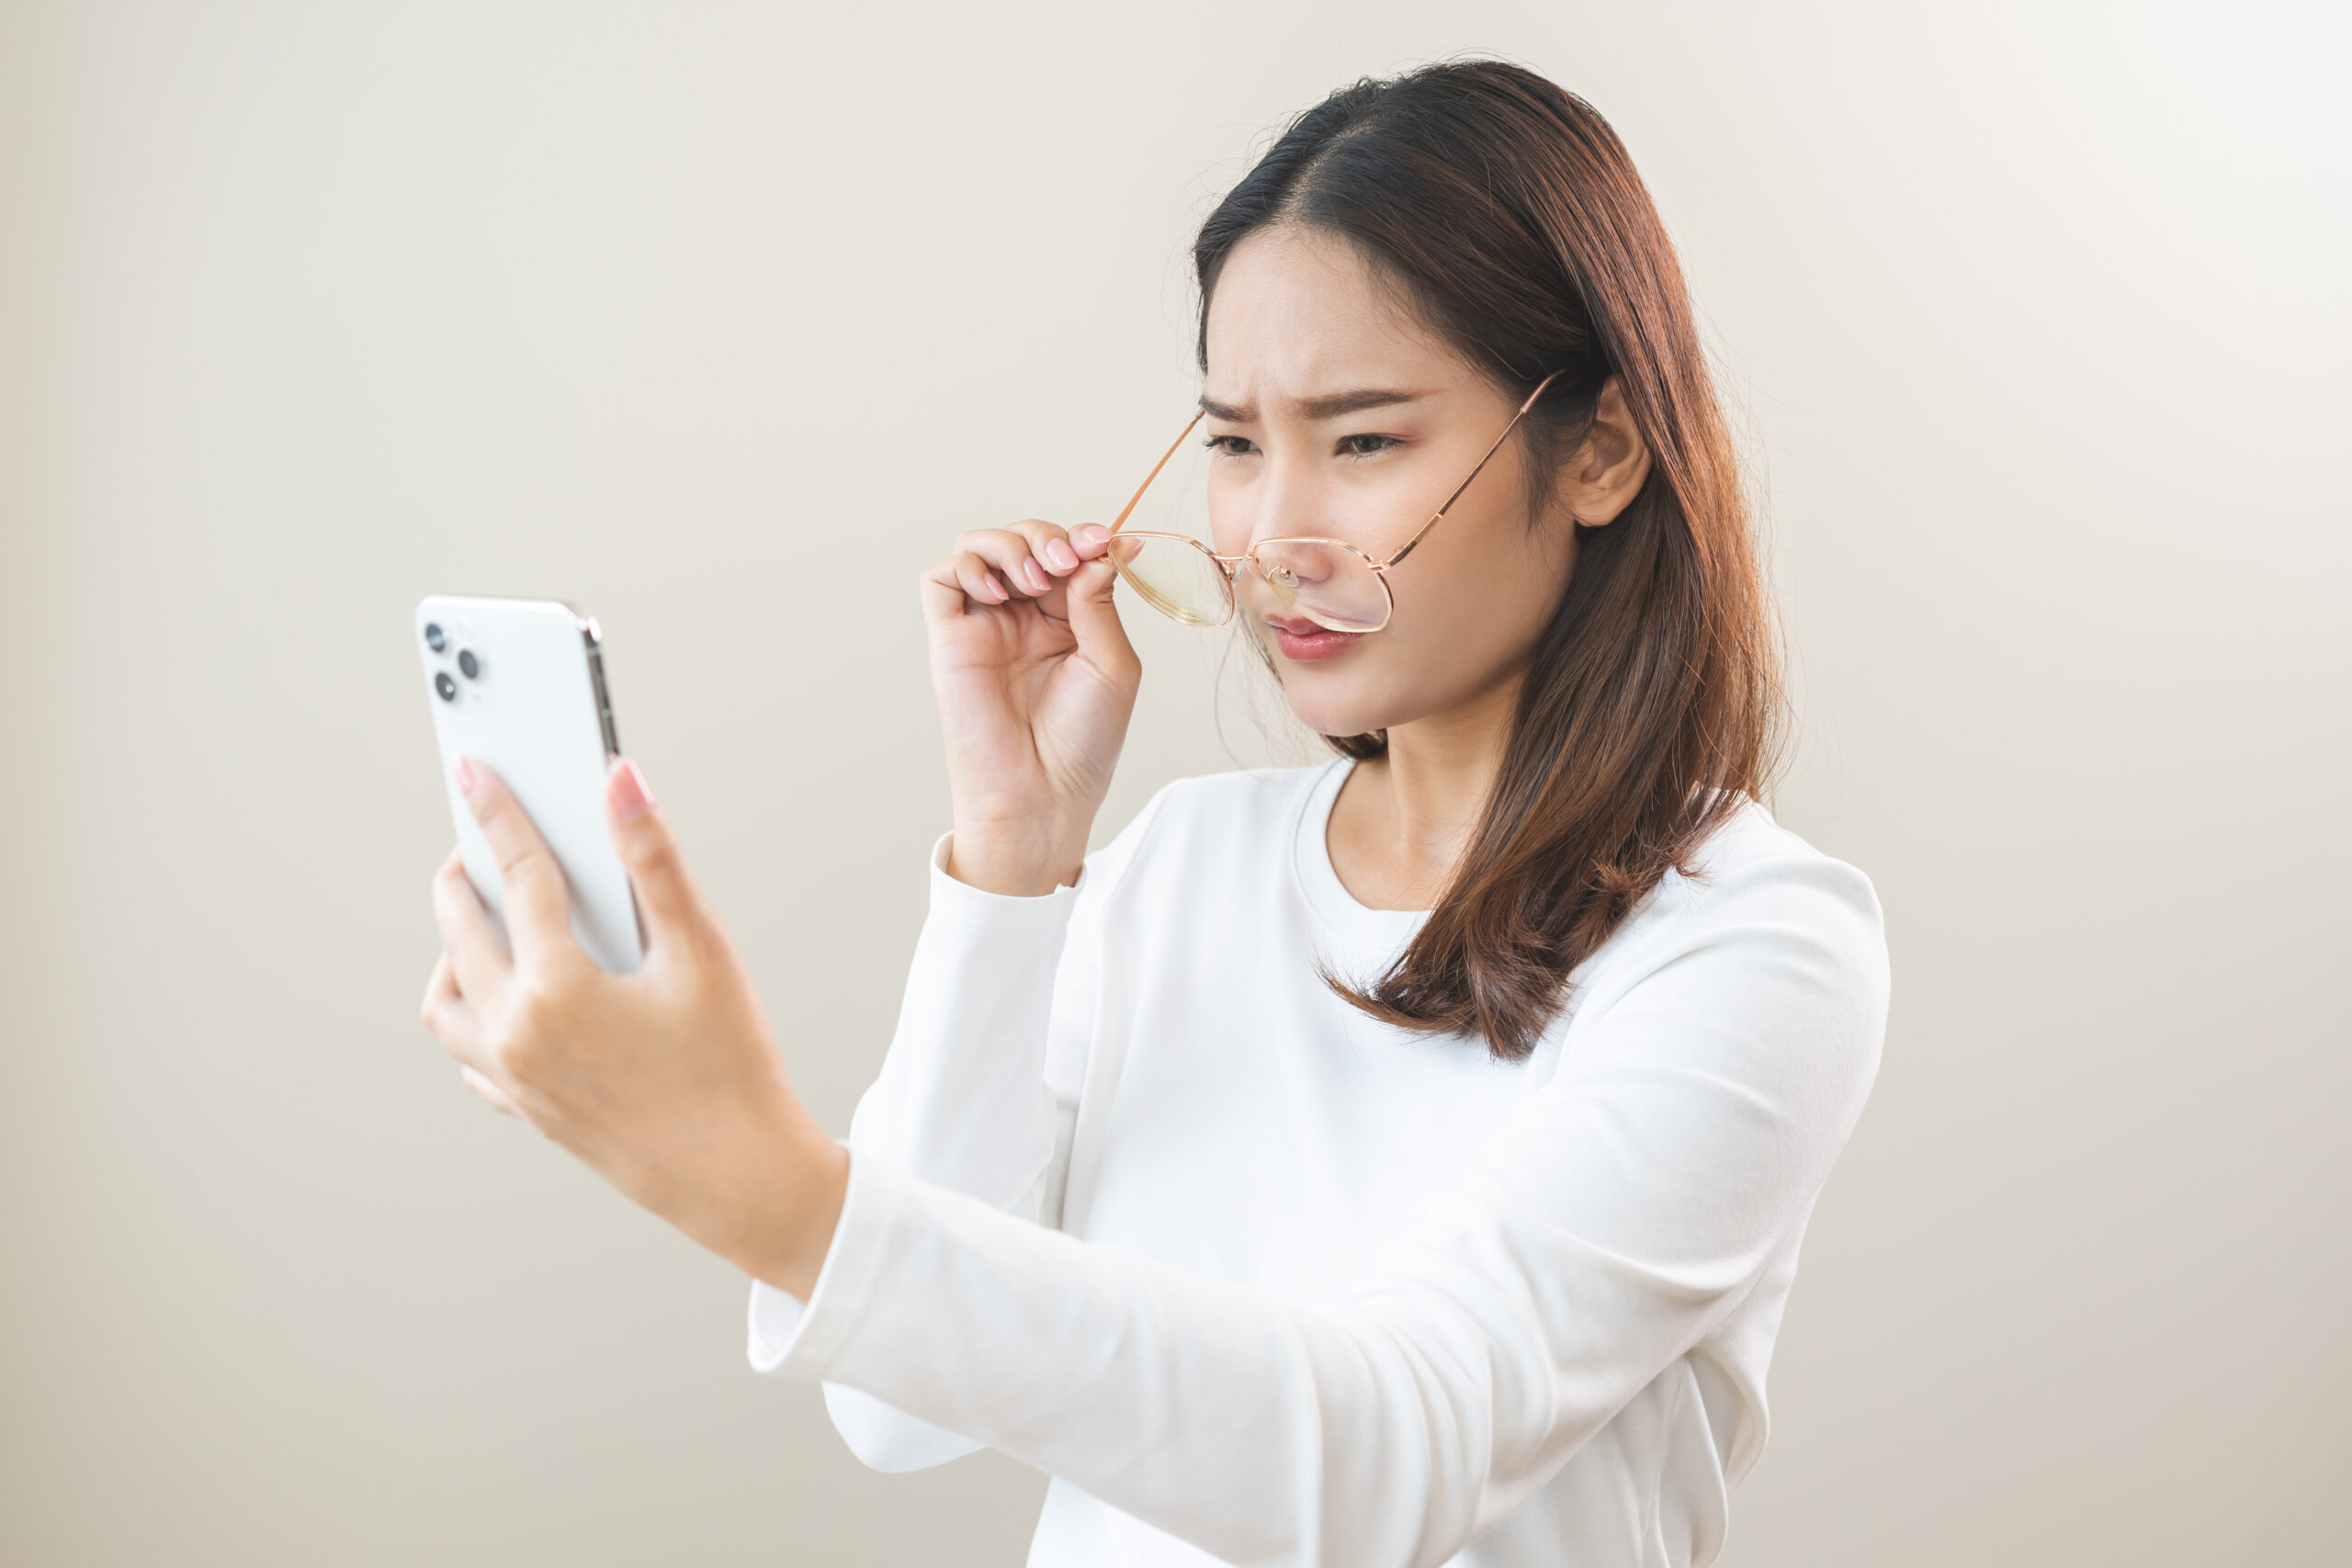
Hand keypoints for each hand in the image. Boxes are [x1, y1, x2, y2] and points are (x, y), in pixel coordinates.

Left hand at [419, 755, 847, 1299]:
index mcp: (554, 989)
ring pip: (445, 998)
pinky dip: (474, 1009)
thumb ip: (655, 861)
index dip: (496, 815)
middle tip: (484, 840)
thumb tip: (621, 783)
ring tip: (495, 917)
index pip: (516, 876)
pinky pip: (468, 1052)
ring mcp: (512, 1078)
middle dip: (464, 874)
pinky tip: (515, 992)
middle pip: (460, 931)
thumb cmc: (731, 1068)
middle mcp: (514, 1034)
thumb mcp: (702, 952)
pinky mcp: (525, 1110)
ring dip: (455, 949)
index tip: (474, 772)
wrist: (740, 1177)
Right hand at [921, 520, 1139, 894]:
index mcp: (1067, 620)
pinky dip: (967, 566)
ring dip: (1009, 544)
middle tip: (1065, 561)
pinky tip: (998, 592)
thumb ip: (1099, 602)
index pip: (1067, 554)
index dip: (1083, 538)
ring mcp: (983, 624)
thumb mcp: (1113, 665)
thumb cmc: (1082, 743)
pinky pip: (941, 578)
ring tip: (1035, 577)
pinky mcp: (949, 638)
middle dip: (1046, 536)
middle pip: (1023, 540)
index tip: (1103, 541)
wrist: (1041, 795)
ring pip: (979, 546)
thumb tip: (1099, 548)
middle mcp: (1022, 617)